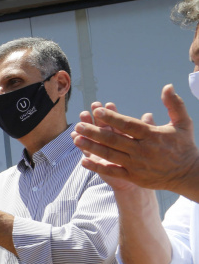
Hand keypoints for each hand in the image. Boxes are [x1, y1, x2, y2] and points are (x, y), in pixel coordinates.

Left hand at [71, 85, 198, 195]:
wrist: (187, 174)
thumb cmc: (184, 145)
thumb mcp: (183, 123)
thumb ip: (174, 104)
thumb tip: (167, 86)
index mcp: (153, 135)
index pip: (128, 125)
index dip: (112, 118)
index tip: (97, 111)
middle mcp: (143, 150)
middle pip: (114, 140)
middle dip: (95, 132)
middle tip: (79, 125)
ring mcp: (137, 165)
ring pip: (110, 155)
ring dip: (91, 147)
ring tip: (76, 139)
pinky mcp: (133, 177)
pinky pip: (112, 171)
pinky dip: (97, 167)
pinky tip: (83, 161)